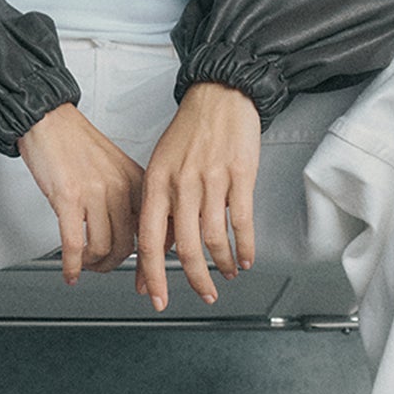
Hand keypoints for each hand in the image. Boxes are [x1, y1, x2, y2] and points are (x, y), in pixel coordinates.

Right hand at [17, 103, 146, 284]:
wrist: (49, 119)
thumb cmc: (77, 142)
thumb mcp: (116, 168)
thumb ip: (129, 197)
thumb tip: (134, 232)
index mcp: (137, 181)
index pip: (153, 230)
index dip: (148, 261)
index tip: (142, 277)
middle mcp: (120, 187)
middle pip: (127, 246)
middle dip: (113, 265)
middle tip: (102, 266)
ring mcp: (95, 193)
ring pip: (102, 248)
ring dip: (92, 265)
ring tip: (84, 263)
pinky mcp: (68, 198)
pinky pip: (75, 244)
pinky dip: (72, 265)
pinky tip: (69, 270)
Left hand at [135, 82, 259, 311]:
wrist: (218, 96)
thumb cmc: (188, 134)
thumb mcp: (161, 170)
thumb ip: (160, 213)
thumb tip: (153, 255)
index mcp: (156, 183)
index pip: (148, 239)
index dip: (152, 274)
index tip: (156, 297)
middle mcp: (180, 183)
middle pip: (183, 246)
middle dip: (194, 279)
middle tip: (203, 294)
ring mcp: (210, 179)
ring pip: (213, 238)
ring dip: (221, 264)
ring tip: (225, 274)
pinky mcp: (240, 174)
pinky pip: (241, 221)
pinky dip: (244, 246)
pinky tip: (244, 258)